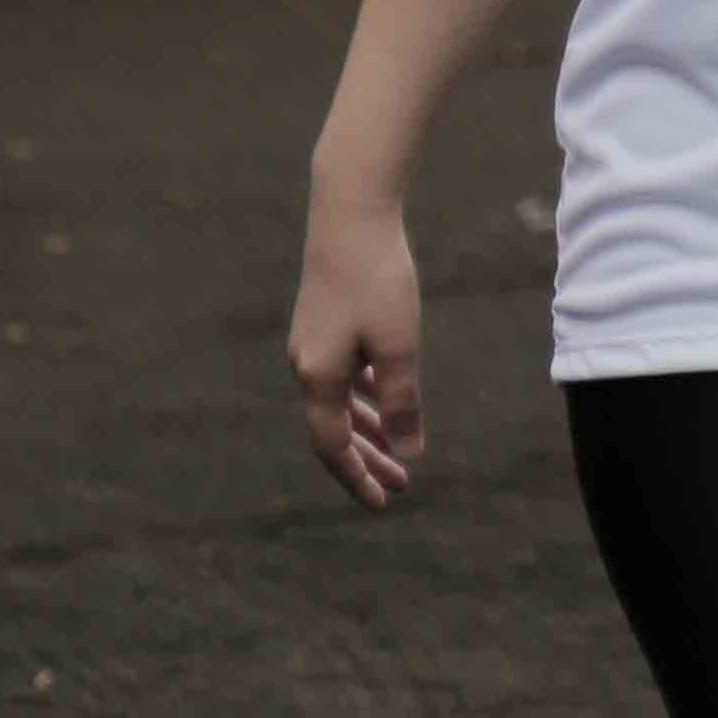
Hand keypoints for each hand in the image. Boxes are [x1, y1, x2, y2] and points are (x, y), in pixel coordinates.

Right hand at [290, 189, 425, 506]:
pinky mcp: (324, 323)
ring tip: (400, 455)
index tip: (382, 503)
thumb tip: (409, 455)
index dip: (357, 477)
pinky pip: (344, 376)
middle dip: (368, 461)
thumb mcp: (398, 347)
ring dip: (370, 430)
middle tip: (400, 488)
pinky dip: (365, 397)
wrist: (350, 214)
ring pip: (341, 402)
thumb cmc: (377, 279)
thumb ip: (403, 404)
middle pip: (335, 429)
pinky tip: (387, 404)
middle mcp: (307, 364)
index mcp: (319, 376)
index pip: (333, 446)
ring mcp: (313, 344)